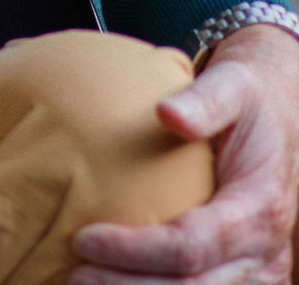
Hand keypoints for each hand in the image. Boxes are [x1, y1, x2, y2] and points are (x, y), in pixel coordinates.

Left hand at [71, 24, 298, 283]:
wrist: (283, 117)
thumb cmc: (249, 101)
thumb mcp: (232, 87)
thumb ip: (204, 101)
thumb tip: (168, 113)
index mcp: (257, 209)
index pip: (191, 245)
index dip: (135, 250)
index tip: (84, 238)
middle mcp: (264, 253)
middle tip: (74, 275)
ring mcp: (259, 272)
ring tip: (85, 283)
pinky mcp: (246, 277)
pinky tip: (116, 282)